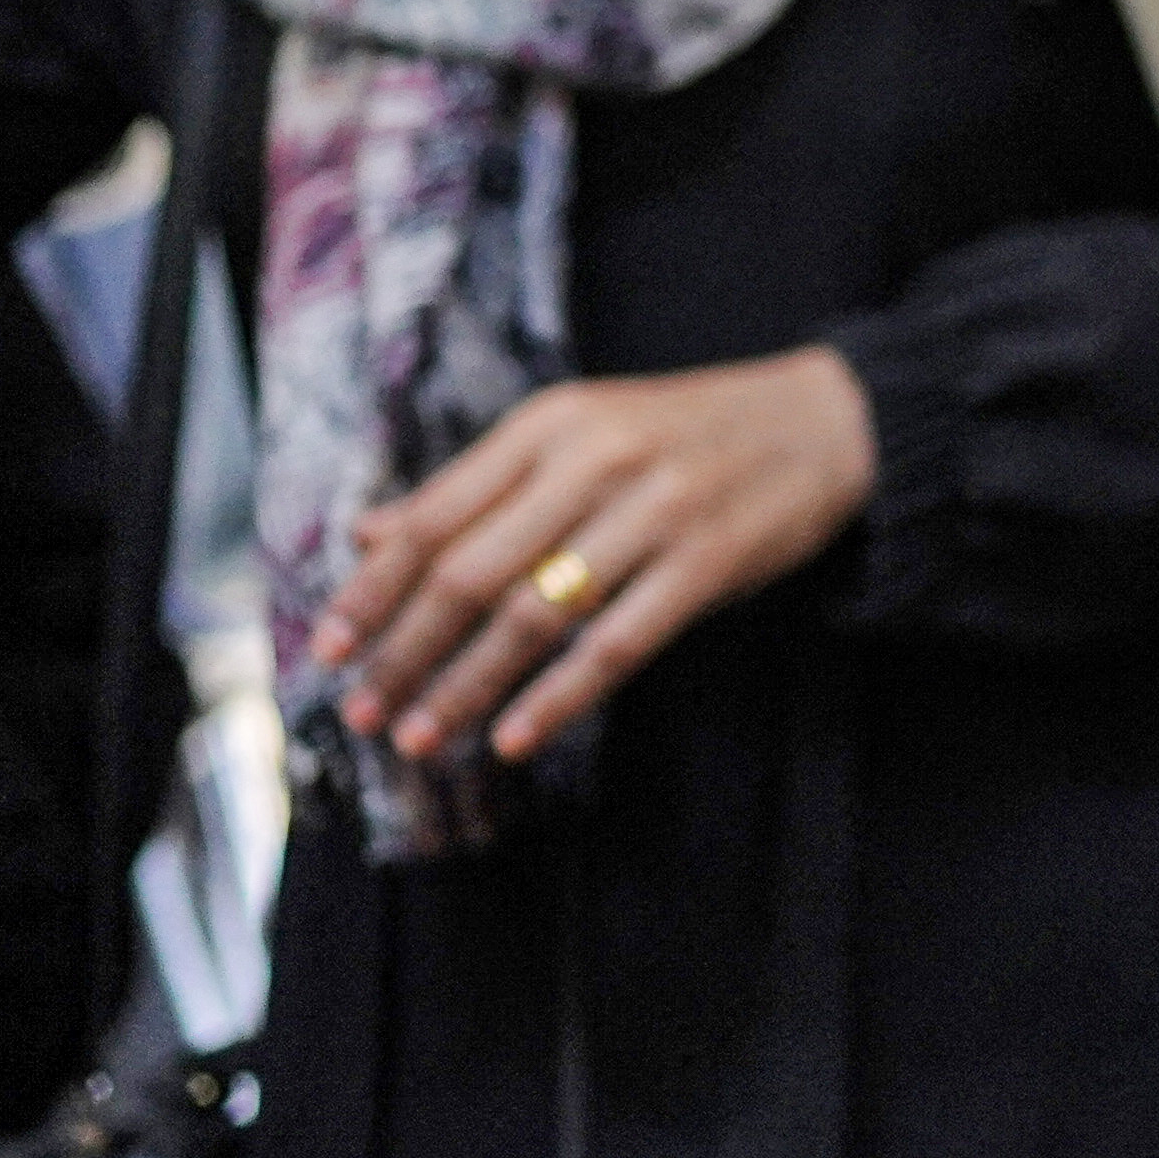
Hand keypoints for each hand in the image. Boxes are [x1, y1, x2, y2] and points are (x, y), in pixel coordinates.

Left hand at [312, 349, 876, 766]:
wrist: (831, 421)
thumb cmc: (688, 435)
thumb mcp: (580, 433)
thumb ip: (480, 486)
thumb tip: (369, 535)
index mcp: (551, 423)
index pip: (437, 514)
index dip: (374, 589)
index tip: (327, 649)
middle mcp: (595, 459)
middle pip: (472, 570)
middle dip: (406, 651)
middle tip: (362, 712)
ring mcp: (655, 510)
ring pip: (535, 613)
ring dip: (466, 684)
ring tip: (420, 737)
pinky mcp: (709, 561)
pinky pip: (617, 642)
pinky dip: (559, 695)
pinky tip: (515, 736)